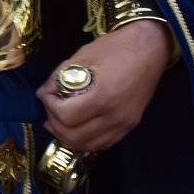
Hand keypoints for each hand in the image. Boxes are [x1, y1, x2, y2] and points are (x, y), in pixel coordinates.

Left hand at [36, 21, 172, 154]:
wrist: (150, 48)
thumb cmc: (115, 48)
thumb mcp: (82, 56)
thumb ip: (60, 77)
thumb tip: (43, 93)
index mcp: (102, 96)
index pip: (66, 116)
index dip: (50, 106)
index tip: (46, 94)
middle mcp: (115, 116)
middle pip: (74, 136)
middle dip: (55, 124)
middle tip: (50, 109)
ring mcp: (124, 124)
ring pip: (88, 145)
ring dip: (68, 136)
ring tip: (58, 121)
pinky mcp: (130, 126)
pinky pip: (103, 143)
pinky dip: (86, 140)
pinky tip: (77, 128)